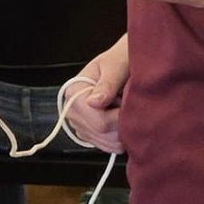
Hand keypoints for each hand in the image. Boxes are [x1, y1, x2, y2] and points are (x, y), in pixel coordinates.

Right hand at [63, 36, 128, 153]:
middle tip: (132, 105)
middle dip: (123, 124)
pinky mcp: (89, 133)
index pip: (97, 120)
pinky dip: (120, 139)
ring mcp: (79, 123)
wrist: (125, 61)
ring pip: (105, 143)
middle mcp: (71, 109)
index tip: (130, 104)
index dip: (119, 118)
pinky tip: (125, 122)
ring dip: (123, 132)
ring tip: (127, 110)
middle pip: (101, 133)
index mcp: (74, 91)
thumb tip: (94, 102)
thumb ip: (108, 83)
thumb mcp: (117, 65)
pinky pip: (106, 145)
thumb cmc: (122, 58)